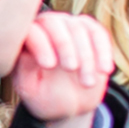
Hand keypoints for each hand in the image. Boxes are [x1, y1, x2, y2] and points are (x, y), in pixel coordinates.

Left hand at [3, 9, 118, 127]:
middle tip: (71, 69)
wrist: (69, 105)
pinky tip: (104, 71)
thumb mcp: (30, 90)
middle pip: (53, 23)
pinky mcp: (91, 32)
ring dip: (86, 55)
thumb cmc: (44, 96)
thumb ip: (24, 71)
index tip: (49, 65)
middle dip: (64, 45)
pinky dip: (103, 52)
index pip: (30, 32)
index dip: (41, 45)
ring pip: (78, 28)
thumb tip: (27, 52)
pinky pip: (99, 34)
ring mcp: (69, 26)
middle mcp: (45, 27)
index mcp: (26, 39)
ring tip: (87, 83)